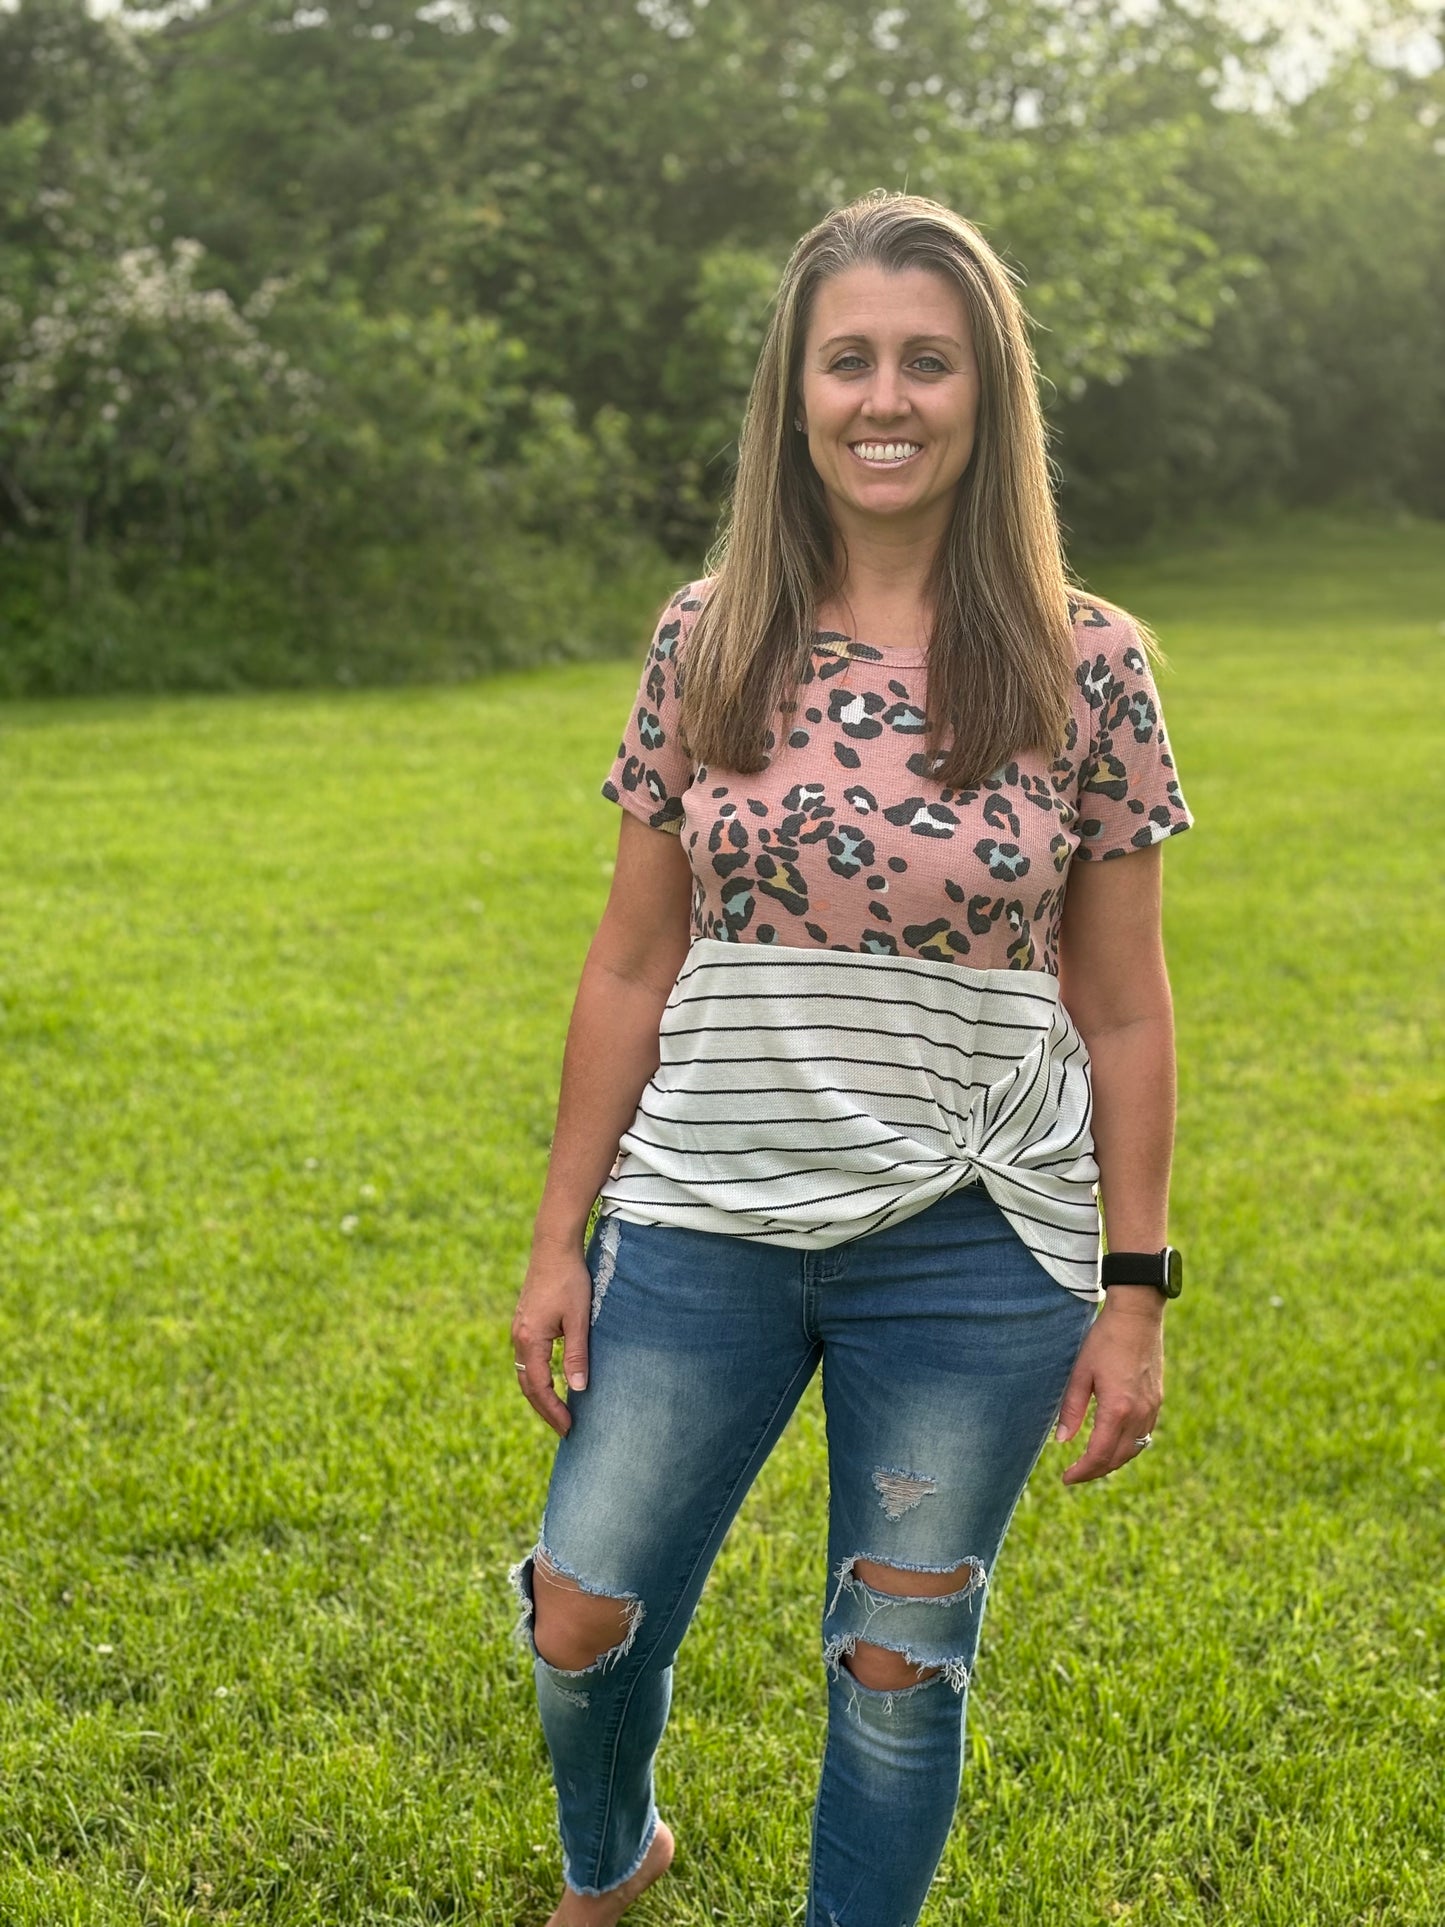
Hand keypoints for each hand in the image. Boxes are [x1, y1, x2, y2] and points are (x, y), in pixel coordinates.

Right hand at [511, 1240, 591, 1436]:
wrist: (553, 1246)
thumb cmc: (569, 1280)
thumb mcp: (578, 1319)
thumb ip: (576, 1355)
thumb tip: (578, 1389)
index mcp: (530, 1339)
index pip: (540, 1387)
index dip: (554, 1410)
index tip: (569, 1427)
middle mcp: (519, 1337)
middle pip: (528, 1385)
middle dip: (545, 1409)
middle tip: (565, 1428)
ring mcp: (519, 1330)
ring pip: (525, 1373)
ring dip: (540, 1395)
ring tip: (558, 1411)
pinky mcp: (525, 1322)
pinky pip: (527, 1359)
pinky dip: (537, 1377)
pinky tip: (552, 1381)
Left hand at [1055, 1293, 1163, 1485]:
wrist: (1138, 1316)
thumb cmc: (1105, 1340)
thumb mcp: (1080, 1372)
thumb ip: (1071, 1408)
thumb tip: (1061, 1441)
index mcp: (1118, 1409)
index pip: (1099, 1454)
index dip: (1082, 1471)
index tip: (1066, 1478)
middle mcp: (1139, 1414)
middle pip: (1118, 1458)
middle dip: (1096, 1471)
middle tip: (1075, 1475)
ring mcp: (1152, 1408)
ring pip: (1133, 1449)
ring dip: (1112, 1461)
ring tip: (1092, 1464)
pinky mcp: (1157, 1401)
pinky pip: (1144, 1435)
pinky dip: (1127, 1447)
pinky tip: (1113, 1443)